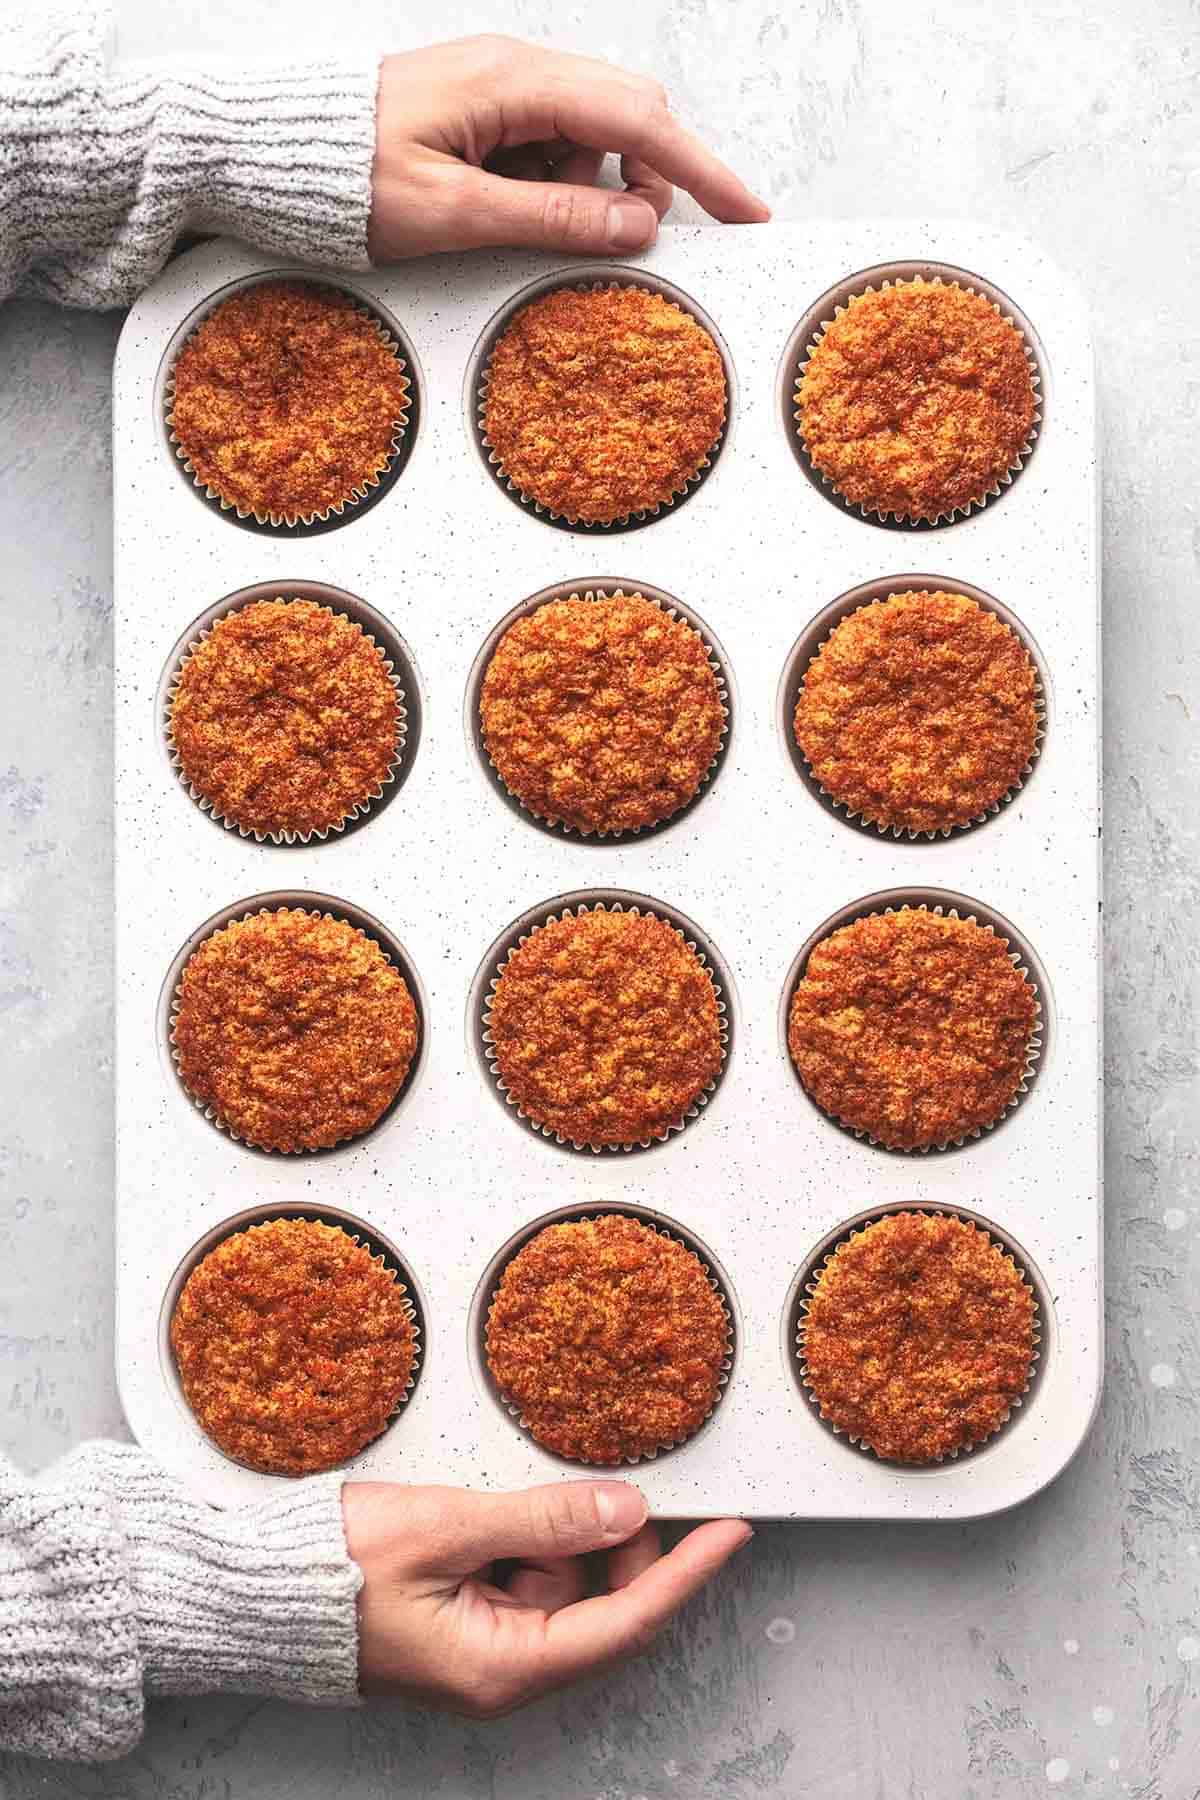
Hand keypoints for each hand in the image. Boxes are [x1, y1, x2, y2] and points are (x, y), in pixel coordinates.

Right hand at [343, 1478, 751, 1716]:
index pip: (626, 1623)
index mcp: (501, 1668)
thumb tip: (626, 1508)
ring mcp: (483, 1650)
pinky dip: (533, 1542)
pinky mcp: (466, 1624)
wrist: (254, 1589)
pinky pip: (529, 1581)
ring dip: (565, 1539)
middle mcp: (501, 1672)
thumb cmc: (332, 1570)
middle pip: (603, 1608)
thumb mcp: (447, 1528)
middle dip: (616, 1545)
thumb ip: (543, 1519)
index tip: (732, 1535)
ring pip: (568, 1589)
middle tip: (609, 1484)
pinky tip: (501, 1515)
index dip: (687, 1574)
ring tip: (514, 1501)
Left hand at [368, 35, 769, 261]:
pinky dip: (556, 186)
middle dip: (649, 181)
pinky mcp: (487, 112)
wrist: (273, 150)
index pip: (638, 121)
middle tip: (633, 241)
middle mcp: (517, 71)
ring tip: (539, 226)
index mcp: (515, 83)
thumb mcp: (453, 213)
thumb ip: (551, 220)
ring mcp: (503, 88)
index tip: (746, 211)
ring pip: (591, 134)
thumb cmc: (345, 176)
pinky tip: (514, 211)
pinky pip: (550, 145)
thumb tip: (638, 226)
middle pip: (628, 116)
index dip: (700, 170)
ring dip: (592, 189)